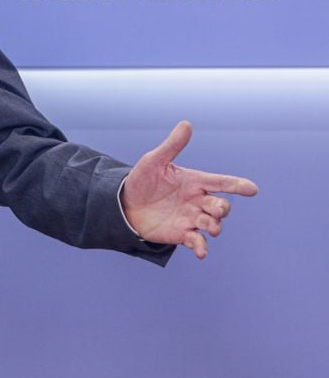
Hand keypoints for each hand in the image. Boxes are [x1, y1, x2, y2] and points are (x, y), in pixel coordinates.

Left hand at [121, 121, 257, 258]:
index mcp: (194, 181)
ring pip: (212, 224)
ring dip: (214, 226)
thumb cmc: (142, 180)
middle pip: (220, 206)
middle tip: (217, 210)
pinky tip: (201, 252)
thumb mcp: (154, 161)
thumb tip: (186, 124)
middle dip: (222, 209)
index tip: (252, 189)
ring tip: (210, 228)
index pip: (221, 182)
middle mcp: (197, 200)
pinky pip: (197, 242)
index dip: (237, 185)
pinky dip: (201, 247)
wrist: (124, 205)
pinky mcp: (181, 234)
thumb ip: (172, 146)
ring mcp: (190, 218)